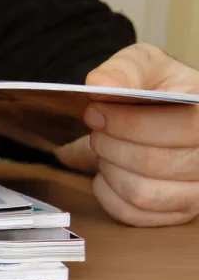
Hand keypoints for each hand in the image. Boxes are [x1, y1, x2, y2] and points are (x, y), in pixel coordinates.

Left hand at [57, 43, 198, 226]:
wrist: (155, 113)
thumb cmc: (154, 88)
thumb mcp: (140, 66)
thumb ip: (121, 70)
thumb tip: (99, 85)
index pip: (185, 126)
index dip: (132, 123)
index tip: (95, 112)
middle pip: (155, 162)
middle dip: (111, 145)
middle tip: (96, 132)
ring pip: (142, 193)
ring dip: (110, 170)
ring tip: (105, 151)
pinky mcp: (179, 212)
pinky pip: (133, 214)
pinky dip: (107, 194)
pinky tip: (107, 172)